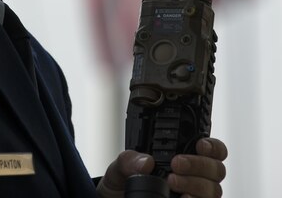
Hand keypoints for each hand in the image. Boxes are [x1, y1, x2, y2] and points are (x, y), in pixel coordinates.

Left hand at [96, 137, 226, 197]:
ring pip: (213, 189)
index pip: (212, 150)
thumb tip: (146, 162)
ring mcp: (194, 194)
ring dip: (196, 184)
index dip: (213, 146)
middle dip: (199, 164)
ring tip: (172, 181)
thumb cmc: (123, 185)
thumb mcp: (120, 167)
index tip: (200, 145)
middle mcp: (194, 176)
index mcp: (182, 156)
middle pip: (217, 169)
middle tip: (176, 164)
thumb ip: (129, 160)